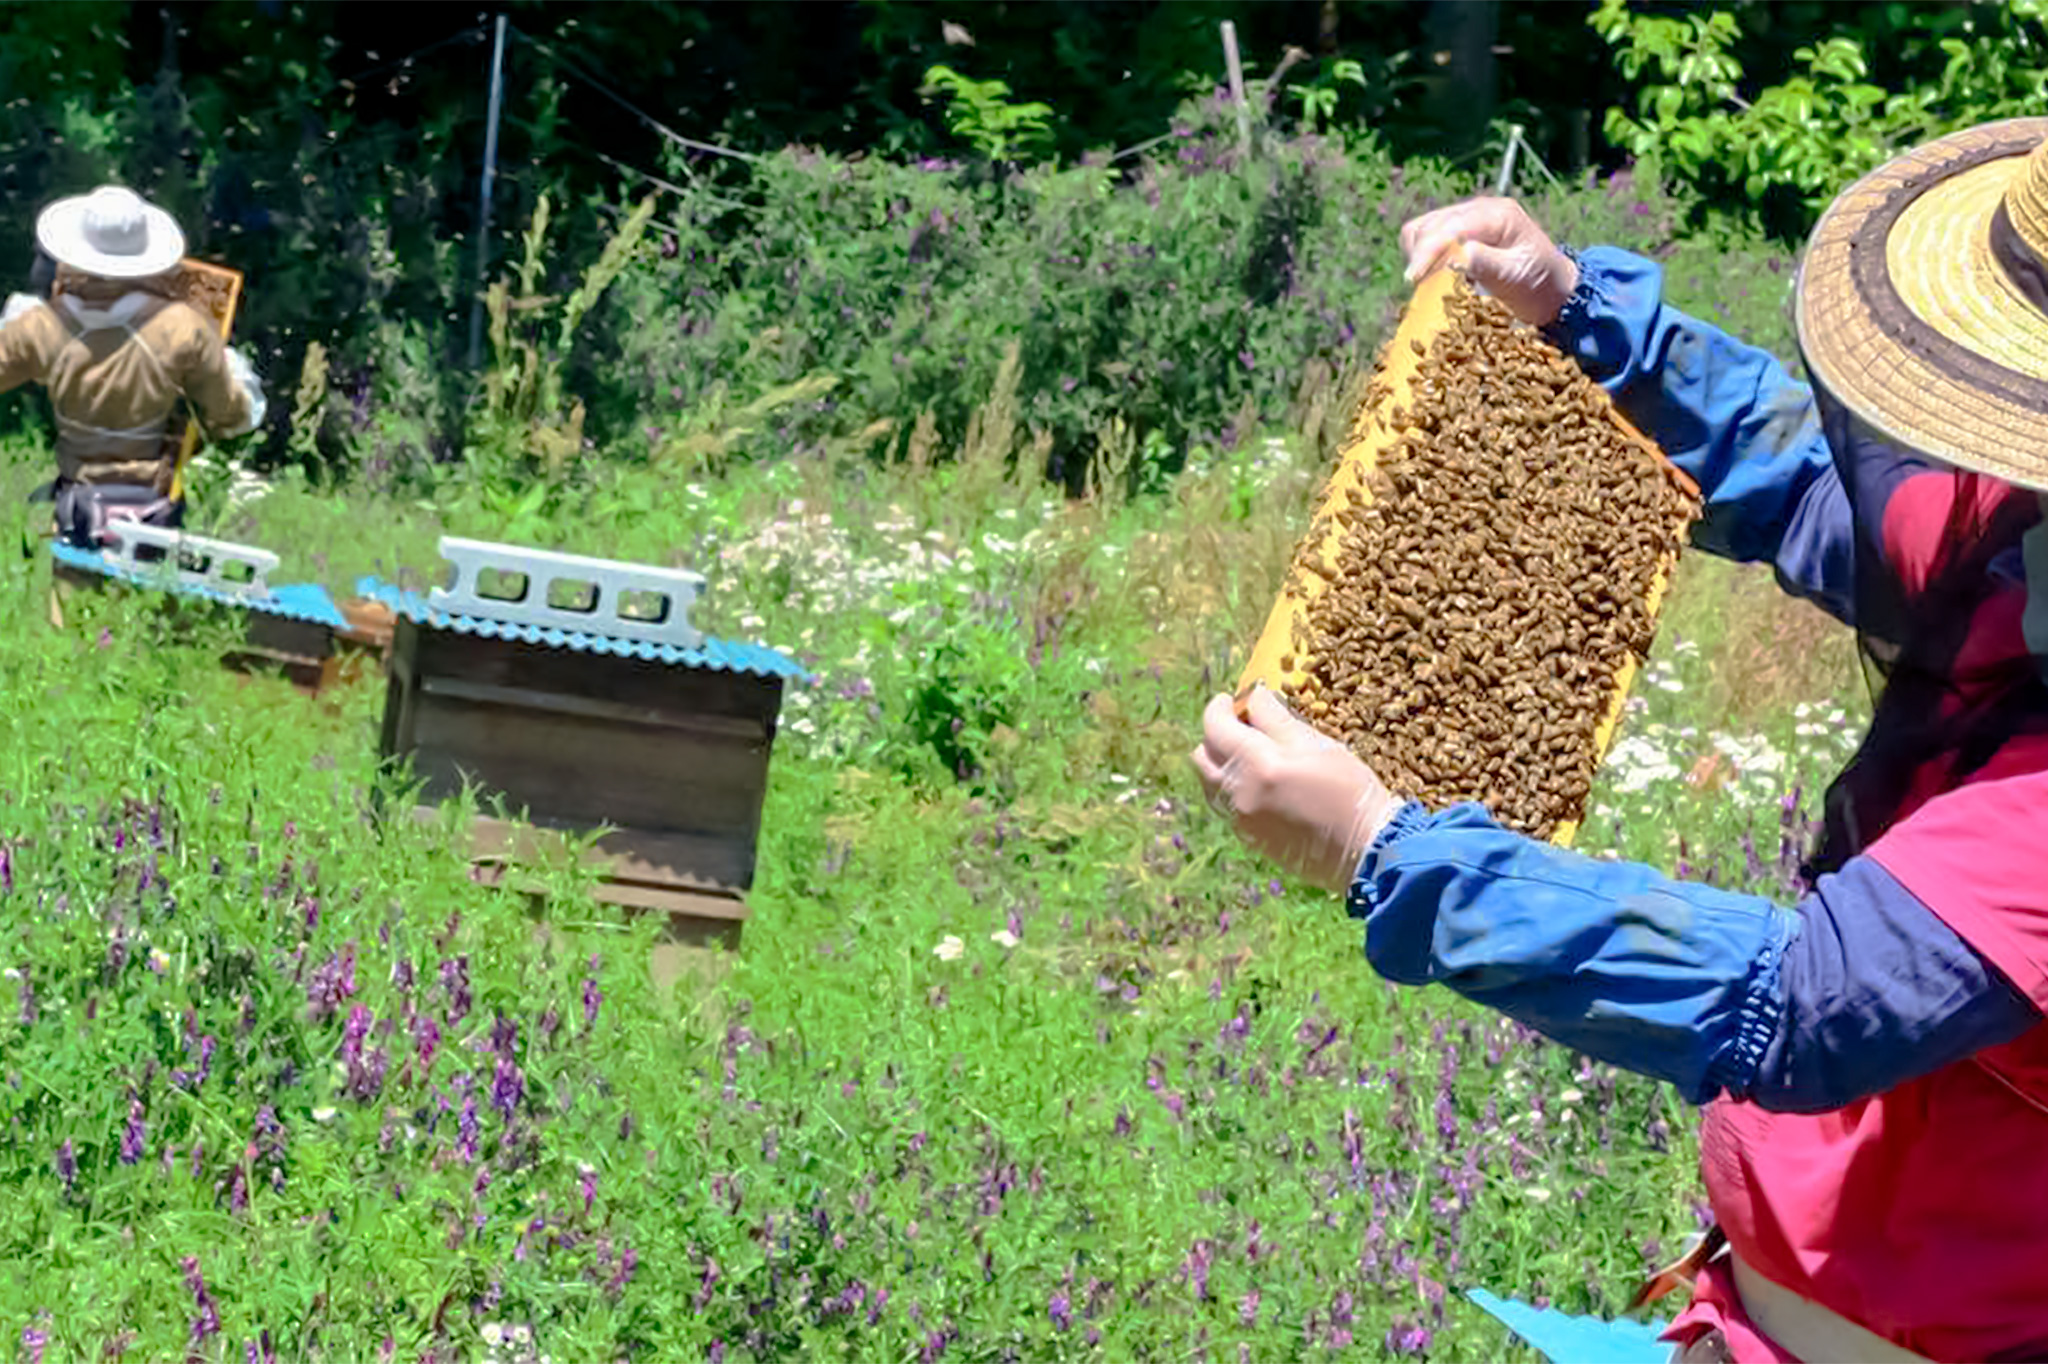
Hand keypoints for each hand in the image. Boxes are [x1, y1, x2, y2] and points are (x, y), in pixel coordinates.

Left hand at [1190, 687, 1401, 892]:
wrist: (1364, 848)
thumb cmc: (1348, 790)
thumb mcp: (1316, 744)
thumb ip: (1276, 719)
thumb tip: (1253, 695)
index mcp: (1256, 763)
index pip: (1214, 726)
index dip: (1218, 708)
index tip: (1230, 700)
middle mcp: (1238, 793)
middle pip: (1202, 756)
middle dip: (1215, 735)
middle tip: (1240, 725)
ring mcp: (1239, 819)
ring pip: (1209, 783)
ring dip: (1220, 763)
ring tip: (1249, 754)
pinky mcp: (1247, 837)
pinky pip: (1223, 805)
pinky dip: (1230, 787)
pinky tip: (1258, 782)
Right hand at [1399, 197, 1578, 325]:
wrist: (1551, 287)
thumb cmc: (1538, 284)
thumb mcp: (1517, 276)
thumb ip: (1487, 264)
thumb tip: (1455, 256)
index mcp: (1499, 215)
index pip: (1451, 227)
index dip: (1427, 252)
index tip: (1413, 280)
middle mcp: (1480, 208)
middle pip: (1431, 225)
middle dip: (1420, 256)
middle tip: (1420, 289)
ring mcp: (1468, 216)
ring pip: (1422, 227)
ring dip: (1418, 255)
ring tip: (1425, 283)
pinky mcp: (1458, 230)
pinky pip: (1425, 235)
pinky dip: (1421, 255)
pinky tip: (1431, 274)